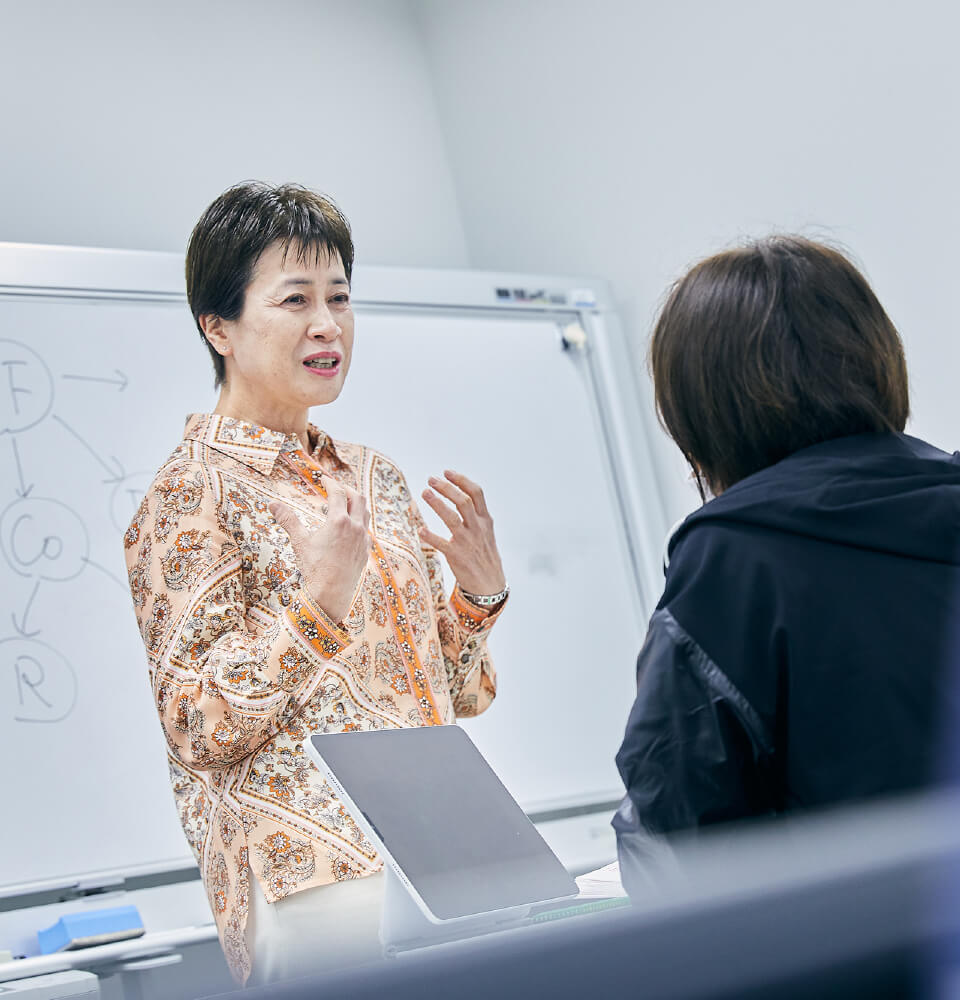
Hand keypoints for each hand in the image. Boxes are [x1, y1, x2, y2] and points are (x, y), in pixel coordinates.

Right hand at [270, 475, 370, 622]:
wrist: (331, 593)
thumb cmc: (314, 568)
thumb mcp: (300, 542)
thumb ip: (288, 520)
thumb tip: (272, 503)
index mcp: (339, 521)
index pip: (338, 493)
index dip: (331, 483)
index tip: (324, 479)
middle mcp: (355, 527)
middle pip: (357, 498)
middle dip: (347, 489)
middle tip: (336, 487)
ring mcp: (363, 539)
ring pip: (365, 513)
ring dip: (355, 504)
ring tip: (343, 504)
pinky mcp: (365, 550)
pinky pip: (366, 529)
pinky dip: (359, 520)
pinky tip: (349, 527)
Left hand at [419, 470, 505, 596]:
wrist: (490, 584)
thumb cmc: (485, 556)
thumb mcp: (487, 532)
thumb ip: (477, 515)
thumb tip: (463, 495)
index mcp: (485, 521)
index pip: (476, 493)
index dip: (461, 480)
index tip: (447, 472)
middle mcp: (477, 528)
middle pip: (463, 501)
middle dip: (447, 488)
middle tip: (431, 480)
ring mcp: (467, 542)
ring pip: (452, 518)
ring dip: (437, 503)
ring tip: (425, 493)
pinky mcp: (457, 556)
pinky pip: (441, 543)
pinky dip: (430, 535)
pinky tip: (420, 530)